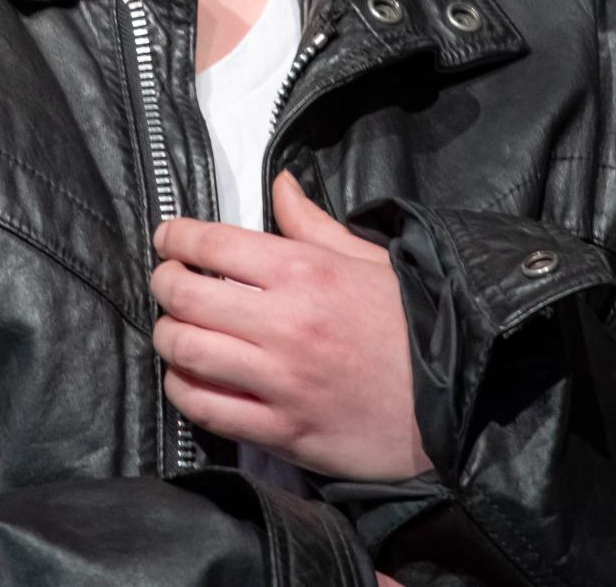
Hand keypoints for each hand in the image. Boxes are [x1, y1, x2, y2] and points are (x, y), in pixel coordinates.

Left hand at [151, 170, 430, 479]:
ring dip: (166, 336)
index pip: (214, 245)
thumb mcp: (366, 259)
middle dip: (163, 283)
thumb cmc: (408, 323)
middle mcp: (285, 324)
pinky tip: (185, 377)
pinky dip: (182, 389)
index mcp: (305, 272)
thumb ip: (313, 222)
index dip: (177, 237)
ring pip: (187, 353)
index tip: (167, 237)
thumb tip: (279, 183)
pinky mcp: (281, 431)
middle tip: (164, 280)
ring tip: (172, 328)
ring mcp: (280, 382)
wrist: (452, 401)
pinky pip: (207, 410)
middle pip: (187, 297)